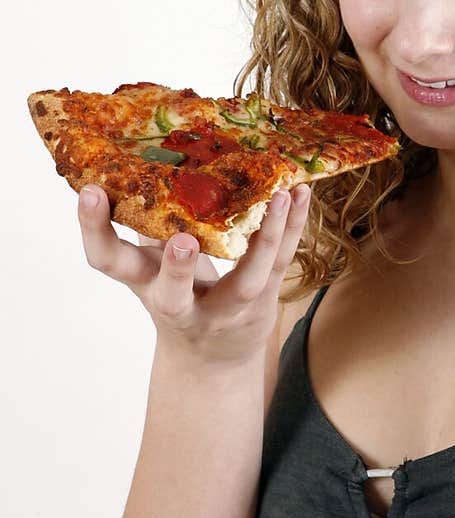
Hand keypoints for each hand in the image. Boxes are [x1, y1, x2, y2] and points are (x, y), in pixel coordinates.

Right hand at [77, 183, 310, 363]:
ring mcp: (224, 310)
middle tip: (182, 242)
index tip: (90, 191)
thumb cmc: (177, 295)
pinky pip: (281, 263)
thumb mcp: (153, 266)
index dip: (94, 229)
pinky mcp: (262, 303)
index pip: (107, 261)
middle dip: (176, 269)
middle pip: (172, 295)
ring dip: (264, 237)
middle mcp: (180, 305)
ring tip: (278, 195)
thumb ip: (150, 223)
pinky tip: (300, 195)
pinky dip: (292, 227)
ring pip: (247, 280)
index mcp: (144, 283)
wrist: (211, 361)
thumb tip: (144, 156)